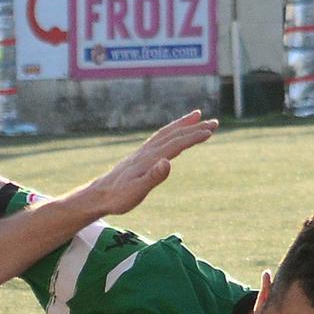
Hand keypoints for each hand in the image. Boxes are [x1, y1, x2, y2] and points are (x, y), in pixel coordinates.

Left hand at [85, 110, 217, 217]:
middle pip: (175, 135)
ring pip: (167, 133)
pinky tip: (174, 133)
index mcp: (150, 158)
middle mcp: (148, 151)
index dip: (194, 137)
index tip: (210, 131)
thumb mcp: (136, 191)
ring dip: (183, 124)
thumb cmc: (118, 197)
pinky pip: (159, 138)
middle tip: (214, 123)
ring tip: (197, 116)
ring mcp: (143, 152)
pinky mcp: (140, 156)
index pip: (176, 144)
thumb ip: (153, 177)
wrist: (99, 195)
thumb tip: (168, 163)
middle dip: (195, 128)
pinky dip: (171, 131)